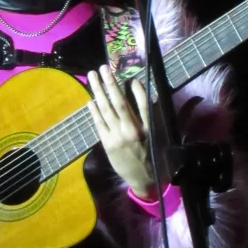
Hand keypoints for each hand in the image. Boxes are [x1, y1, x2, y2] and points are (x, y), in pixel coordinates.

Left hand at [87, 65, 157, 198]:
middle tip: (102, 68)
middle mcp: (133, 131)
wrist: (145, 179)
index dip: (136, 88)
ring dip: (98, 91)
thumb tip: (140, 90)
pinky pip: (99, 123)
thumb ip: (150, 113)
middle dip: (110, 83)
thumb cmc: (153, 153)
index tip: (130, 76)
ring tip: (92, 77)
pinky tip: (90, 99)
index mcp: (149, 128)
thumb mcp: (157, 133)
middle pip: (119, 102)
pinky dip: (94, 110)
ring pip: (106, 110)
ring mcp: (118, 137)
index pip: (143, 102)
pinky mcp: (108, 144)